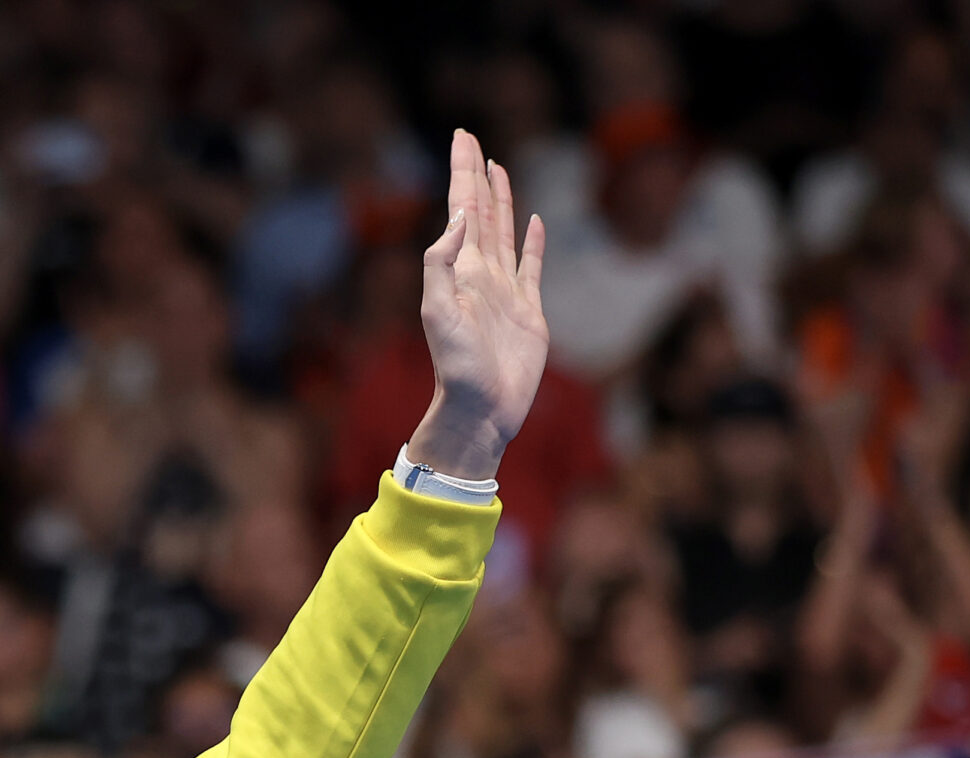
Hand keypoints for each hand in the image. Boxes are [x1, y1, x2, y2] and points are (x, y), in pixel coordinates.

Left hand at [406, 130, 548, 481]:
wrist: (480, 409)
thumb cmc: (456, 368)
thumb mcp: (437, 314)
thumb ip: (439, 265)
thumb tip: (457, 219)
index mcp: (459, 269)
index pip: (460, 207)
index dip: (462, 171)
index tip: (462, 136)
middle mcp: (480, 273)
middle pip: (480, 210)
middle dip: (476, 174)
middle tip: (472, 139)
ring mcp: (505, 290)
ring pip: (503, 230)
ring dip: (501, 198)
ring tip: (498, 167)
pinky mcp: (528, 311)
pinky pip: (531, 266)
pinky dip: (532, 241)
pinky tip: (532, 221)